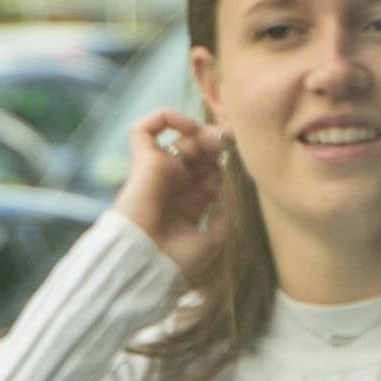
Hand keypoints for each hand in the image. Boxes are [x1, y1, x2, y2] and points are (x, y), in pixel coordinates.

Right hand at [117, 107, 229, 264]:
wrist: (146, 262)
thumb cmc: (176, 259)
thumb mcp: (212, 241)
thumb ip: (223, 219)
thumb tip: (227, 202)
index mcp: (188, 205)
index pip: (209, 172)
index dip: (225, 162)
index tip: (238, 159)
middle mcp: (173, 187)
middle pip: (198, 153)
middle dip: (216, 144)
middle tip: (229, 141)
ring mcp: (158, 173)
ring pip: (179, 139)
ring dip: (199, 133)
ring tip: (212, 138)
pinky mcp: (142, 162)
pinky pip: (144, 129)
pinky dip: (164, 118)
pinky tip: (187, 127)